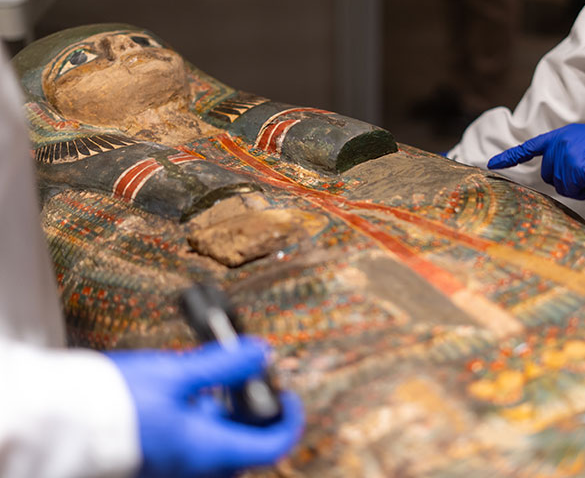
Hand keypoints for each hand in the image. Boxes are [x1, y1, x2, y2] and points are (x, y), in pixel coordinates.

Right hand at [107, 338, 303, 477]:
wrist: (59, 425)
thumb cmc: (117, 404)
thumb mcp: (178, 375)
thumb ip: (225, 365)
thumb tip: (262, 351)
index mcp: (211, 452)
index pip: (273, 446)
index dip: (290, 418)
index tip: (289, 394)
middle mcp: (198, 468)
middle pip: (246, 443)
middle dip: (254, 407)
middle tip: (248, 375)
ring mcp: (177, 467)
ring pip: (218, 440)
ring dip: (225, 409)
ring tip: (213, 373)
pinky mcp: (158, 460)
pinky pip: (193, 442)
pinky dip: (200, 416)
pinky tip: (186, 389)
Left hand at [487, 123, 584, 199]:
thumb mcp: (584, 144)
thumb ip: (566, 154)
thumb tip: (557, 176)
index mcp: (561, 136)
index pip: (529, 148)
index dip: (509, 157)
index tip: (490, 164)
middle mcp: (558, 145)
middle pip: (548, 174)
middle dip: (565, 178)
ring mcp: (563, 157)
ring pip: (560, 184)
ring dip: (576, 184)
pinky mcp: (571, 169)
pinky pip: (571, 189)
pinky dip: (583, 189)